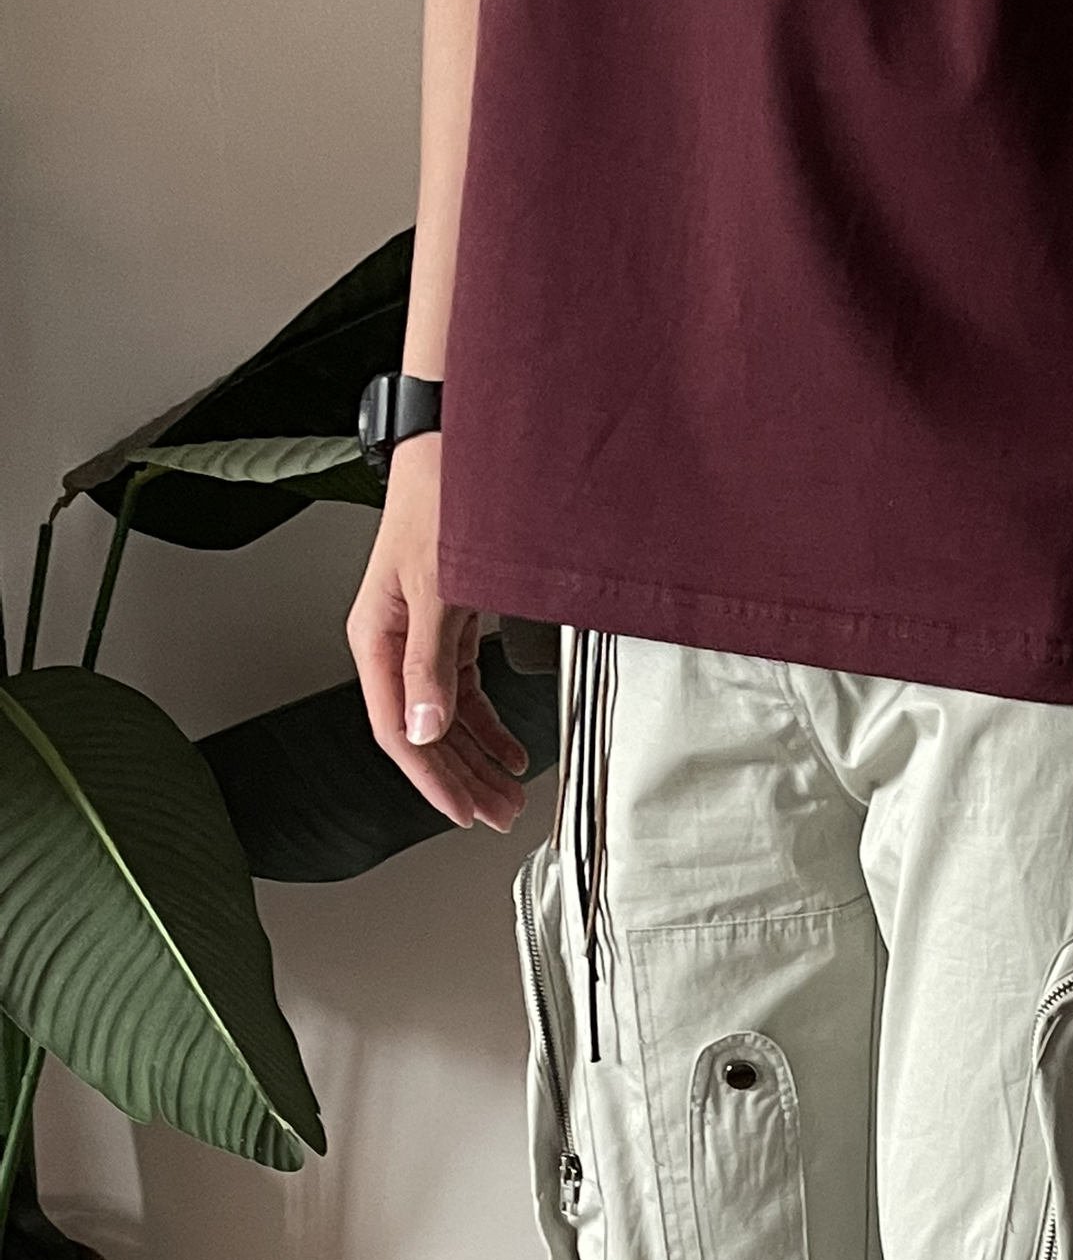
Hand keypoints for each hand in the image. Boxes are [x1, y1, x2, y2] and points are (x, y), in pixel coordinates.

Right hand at [347, 434, 531, 833]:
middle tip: (497, 814)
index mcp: (376, 638)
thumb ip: (430, 663)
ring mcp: (419, 635)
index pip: (399, 731)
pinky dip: (486, 722)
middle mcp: (393, 642)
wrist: (454, 446)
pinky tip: (509, 747)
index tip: (462, 811)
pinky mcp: (446, 624)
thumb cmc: (439, 499)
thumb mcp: (437, 587)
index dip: (431, 777)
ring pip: (445, 716)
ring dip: (477, 756)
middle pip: (424, 732)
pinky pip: (463, 689)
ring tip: (509, 792)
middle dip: (461, 778)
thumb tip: (426, 730)